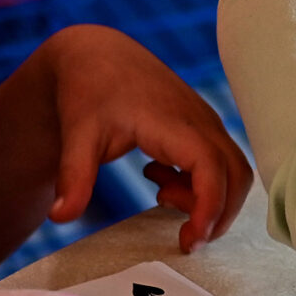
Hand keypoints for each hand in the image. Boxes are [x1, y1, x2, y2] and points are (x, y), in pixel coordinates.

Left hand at [44, 26, 252, 253]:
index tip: (190, 240)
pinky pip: (220, 163)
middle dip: (219, 214)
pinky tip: (160, 179)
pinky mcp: (202, 126)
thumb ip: (73, 178)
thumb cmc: (88, 91)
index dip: (209, 208)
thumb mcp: (76, 135)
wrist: (97, 54)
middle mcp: (199, 121)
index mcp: (172, 122)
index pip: (211, 168)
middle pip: (237, 175)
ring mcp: (205, 122)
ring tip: (161, 196)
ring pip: (233, 171)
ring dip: (210, 199)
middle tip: (184, 239)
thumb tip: (58, 218)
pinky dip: (202, 185)